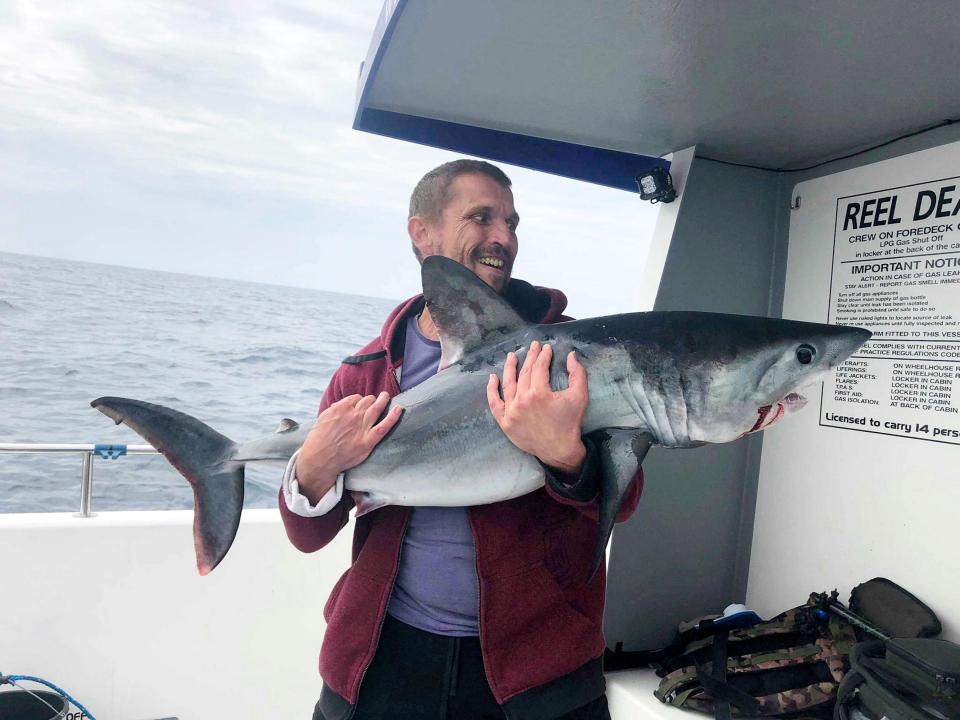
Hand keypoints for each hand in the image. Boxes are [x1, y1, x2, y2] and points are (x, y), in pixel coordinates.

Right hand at [296, 392, 402, 502]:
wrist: (319, 458)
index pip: (356, 398)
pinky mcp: (368, 440)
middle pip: (368, 400)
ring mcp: (362, 427)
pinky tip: (399, 409)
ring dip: (383, 400)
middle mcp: (353, 415)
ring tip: (387, 397)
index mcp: (341, 408)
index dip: (360, 400)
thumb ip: (333, 411)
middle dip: (372, 400)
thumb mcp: (322, 419)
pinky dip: (393, 416)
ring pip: (377, 407)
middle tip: (375, 402)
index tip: (361, 405)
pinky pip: (384, 425)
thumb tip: (337, 406)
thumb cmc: (318, 440)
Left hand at [486, 341, 588, 473]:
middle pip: (524, 373)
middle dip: (530, 357)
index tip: (546, 348)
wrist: (559, 451)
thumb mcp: (580, 397)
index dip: (543, 356)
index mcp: (539, 393)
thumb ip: (578, 374)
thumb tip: (570, 355)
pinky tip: (492, 378)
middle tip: (533, 346)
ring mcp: (511, 411)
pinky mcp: (504, 422)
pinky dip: (492, 390)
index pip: (539, 367)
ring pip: (508, 384)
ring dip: (510, 367)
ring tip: (512, 356)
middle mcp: (522, 400)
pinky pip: (494, 403)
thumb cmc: (570, 423)